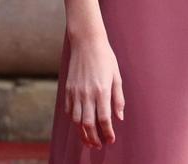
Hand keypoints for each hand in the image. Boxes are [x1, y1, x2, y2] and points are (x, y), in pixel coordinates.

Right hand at [63, 29, 124, 148]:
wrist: (86, 42)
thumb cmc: (105, 57)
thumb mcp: (116, 76)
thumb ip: (118, 98)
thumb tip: (119, 117)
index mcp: (102, 90)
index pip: (104, 119)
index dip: (107, 133)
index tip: (111, 140)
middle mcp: (87, 94)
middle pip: (88, 124)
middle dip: (94, 138)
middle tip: (99, 145)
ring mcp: (75, 92)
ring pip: (76, 120)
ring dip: (82, 133)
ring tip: (88, 140)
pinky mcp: (68, 89)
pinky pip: (69, 110)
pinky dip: (74, 120)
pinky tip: (80, 124)